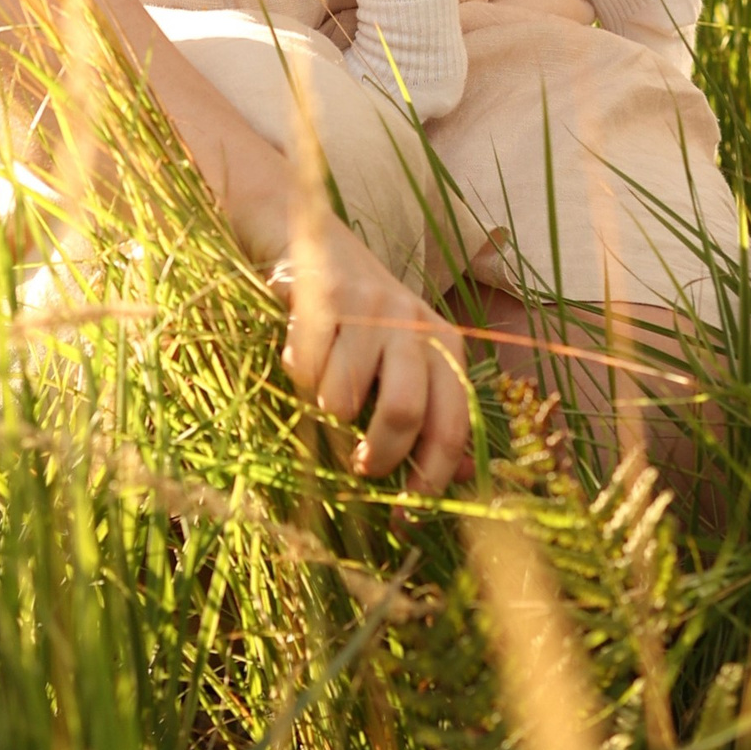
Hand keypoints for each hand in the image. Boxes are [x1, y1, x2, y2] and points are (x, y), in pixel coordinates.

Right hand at [275, 220, 471, 489]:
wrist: (308, 234)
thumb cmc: (360, 315)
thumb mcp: (402, 358)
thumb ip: (425, 410)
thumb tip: (450, 481)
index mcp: (446, 346)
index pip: (454, 425)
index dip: (431, 478)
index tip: (405, 516)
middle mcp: (416, 325)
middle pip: (404, 414)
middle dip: (378, 456)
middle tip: (360, 465)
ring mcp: (371, 308)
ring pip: (343, 398)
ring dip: (324, 409)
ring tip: (324, 388)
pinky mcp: (325, 296)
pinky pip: (305, 367)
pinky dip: (297, 374)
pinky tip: (302, 353)